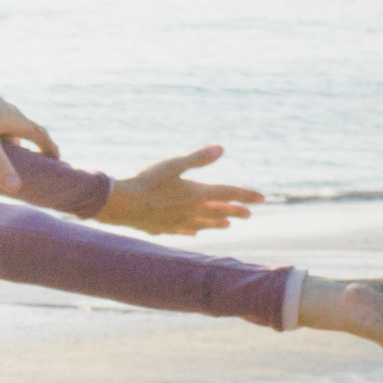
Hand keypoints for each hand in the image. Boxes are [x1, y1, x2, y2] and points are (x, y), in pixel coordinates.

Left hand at [0, 53, 53, 193]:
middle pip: (22, 132)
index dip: (49, 148)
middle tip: (30, 167)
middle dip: (28, 149)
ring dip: (5, 145)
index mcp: (14, 118)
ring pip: (2, 129)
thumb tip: (15, 188)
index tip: (57, 162)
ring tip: (0, 163)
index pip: (39, 134)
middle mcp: (4, 112)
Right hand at [97, 146, 264, 236]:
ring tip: (226, 226)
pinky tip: (193, 233)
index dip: (245, 195)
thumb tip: (221, 148)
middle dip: (234, 211)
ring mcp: (175, 222)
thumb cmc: (145, 181)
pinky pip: (182, 231)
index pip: (227, 193)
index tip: (261, 198)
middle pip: (217, 211)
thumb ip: (197, 158)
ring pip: (202, 224)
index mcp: (195, 193)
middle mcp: (189, 210)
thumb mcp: (172, 164)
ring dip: (215, 224)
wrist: (120, 204)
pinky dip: (191, 231)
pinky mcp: (161, 228)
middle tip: (248, 214)